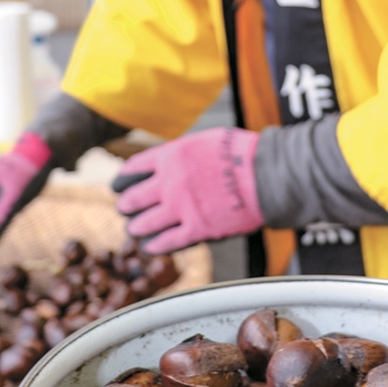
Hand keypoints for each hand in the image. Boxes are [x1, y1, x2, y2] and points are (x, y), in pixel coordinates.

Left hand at [112, 127, 262, 253]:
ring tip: (134, 230)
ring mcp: (181, 208)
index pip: (132, 170)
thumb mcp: (204, 140)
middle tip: (126, 209)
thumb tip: (169, 160)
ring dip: (136, 228)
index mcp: (171, 156)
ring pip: (144, 224)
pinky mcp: (197, 229)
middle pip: (132, 199)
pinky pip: (166, 242)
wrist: (268, 173)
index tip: (119, 186)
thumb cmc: (243, 153)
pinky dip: (154, 245)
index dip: (122, 180)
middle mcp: (170, 182)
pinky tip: (149, 246)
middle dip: (126, 206)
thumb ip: (181, 152)